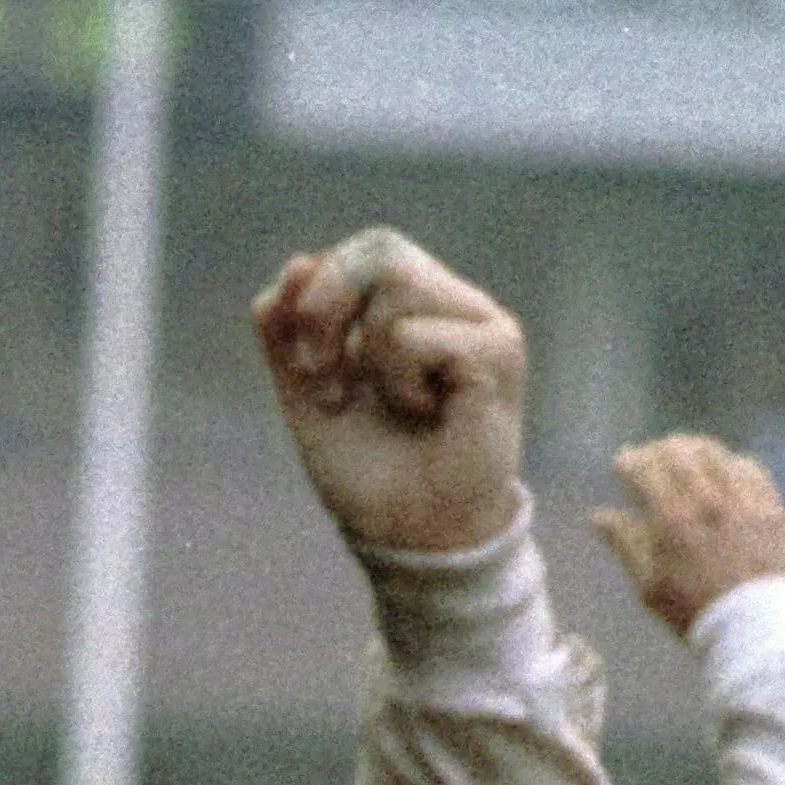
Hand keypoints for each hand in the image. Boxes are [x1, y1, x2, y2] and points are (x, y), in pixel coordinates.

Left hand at [254, 227, 528, 555]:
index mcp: (412, 306)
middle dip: (330, 306)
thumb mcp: (303, 389)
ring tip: (393, 402)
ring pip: (399, 283)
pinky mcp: (499, 350)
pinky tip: (429, 413)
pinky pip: (415, 334)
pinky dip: (401, 381)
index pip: (364, 250)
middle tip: (324, 375)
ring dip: (370, 354)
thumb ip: (285, 327)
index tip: (307, 365)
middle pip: (381, 248)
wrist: (409, 536)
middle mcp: (452, 305)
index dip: (319, 291)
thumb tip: (297, 262)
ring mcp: (482, 323)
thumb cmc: (367, 467)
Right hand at [591, 433, 784, 636]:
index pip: (644, 468)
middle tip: (649, 457)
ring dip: (691, 448)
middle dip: (656, 449)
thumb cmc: (695, 612)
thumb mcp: (649, 586)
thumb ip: (624, 543)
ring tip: (682, 456)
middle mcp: (708, 501)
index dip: (628, 462)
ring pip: (713, 453)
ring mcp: (742, 500)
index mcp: (672, 519)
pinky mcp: (768, 506)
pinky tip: (721, 470)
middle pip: (677, 451)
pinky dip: (728, 462)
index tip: (621, 465)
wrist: (755, 628)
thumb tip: (596, 517)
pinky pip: (747, 466)